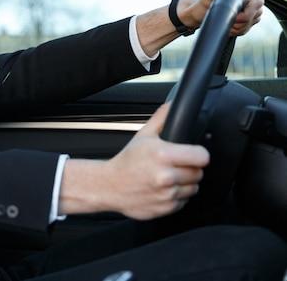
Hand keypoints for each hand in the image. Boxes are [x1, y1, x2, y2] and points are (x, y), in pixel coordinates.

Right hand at [59, 104, 209, 219]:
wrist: (110, 186)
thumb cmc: (126, 161)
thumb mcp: (143, 135)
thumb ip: (162, 118)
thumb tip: (173, 104)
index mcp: (163, 155)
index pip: (202, 156)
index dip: (198, 154)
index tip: (191, 154)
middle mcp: (166, 176)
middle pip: (198, 173)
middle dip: (189, 168)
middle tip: (173, 165)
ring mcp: (167, 194)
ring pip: (193, 188)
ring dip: (184, 183)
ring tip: (167, 177)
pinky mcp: (166, 208)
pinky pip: (184, 201)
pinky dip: (176, 197)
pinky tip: (162, 189)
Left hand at [179, 0, 263, 35]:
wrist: (193, 13)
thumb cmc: (197, 4)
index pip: (257, 1)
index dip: (248, 14)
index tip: (234, 19)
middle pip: (257, 11)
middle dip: (244, 22)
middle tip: (229, 25)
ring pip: (255, 17)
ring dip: (242, 26)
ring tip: (228, 26)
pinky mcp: (245, 7)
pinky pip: (251, 21)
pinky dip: (242, 28)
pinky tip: (231, 27)